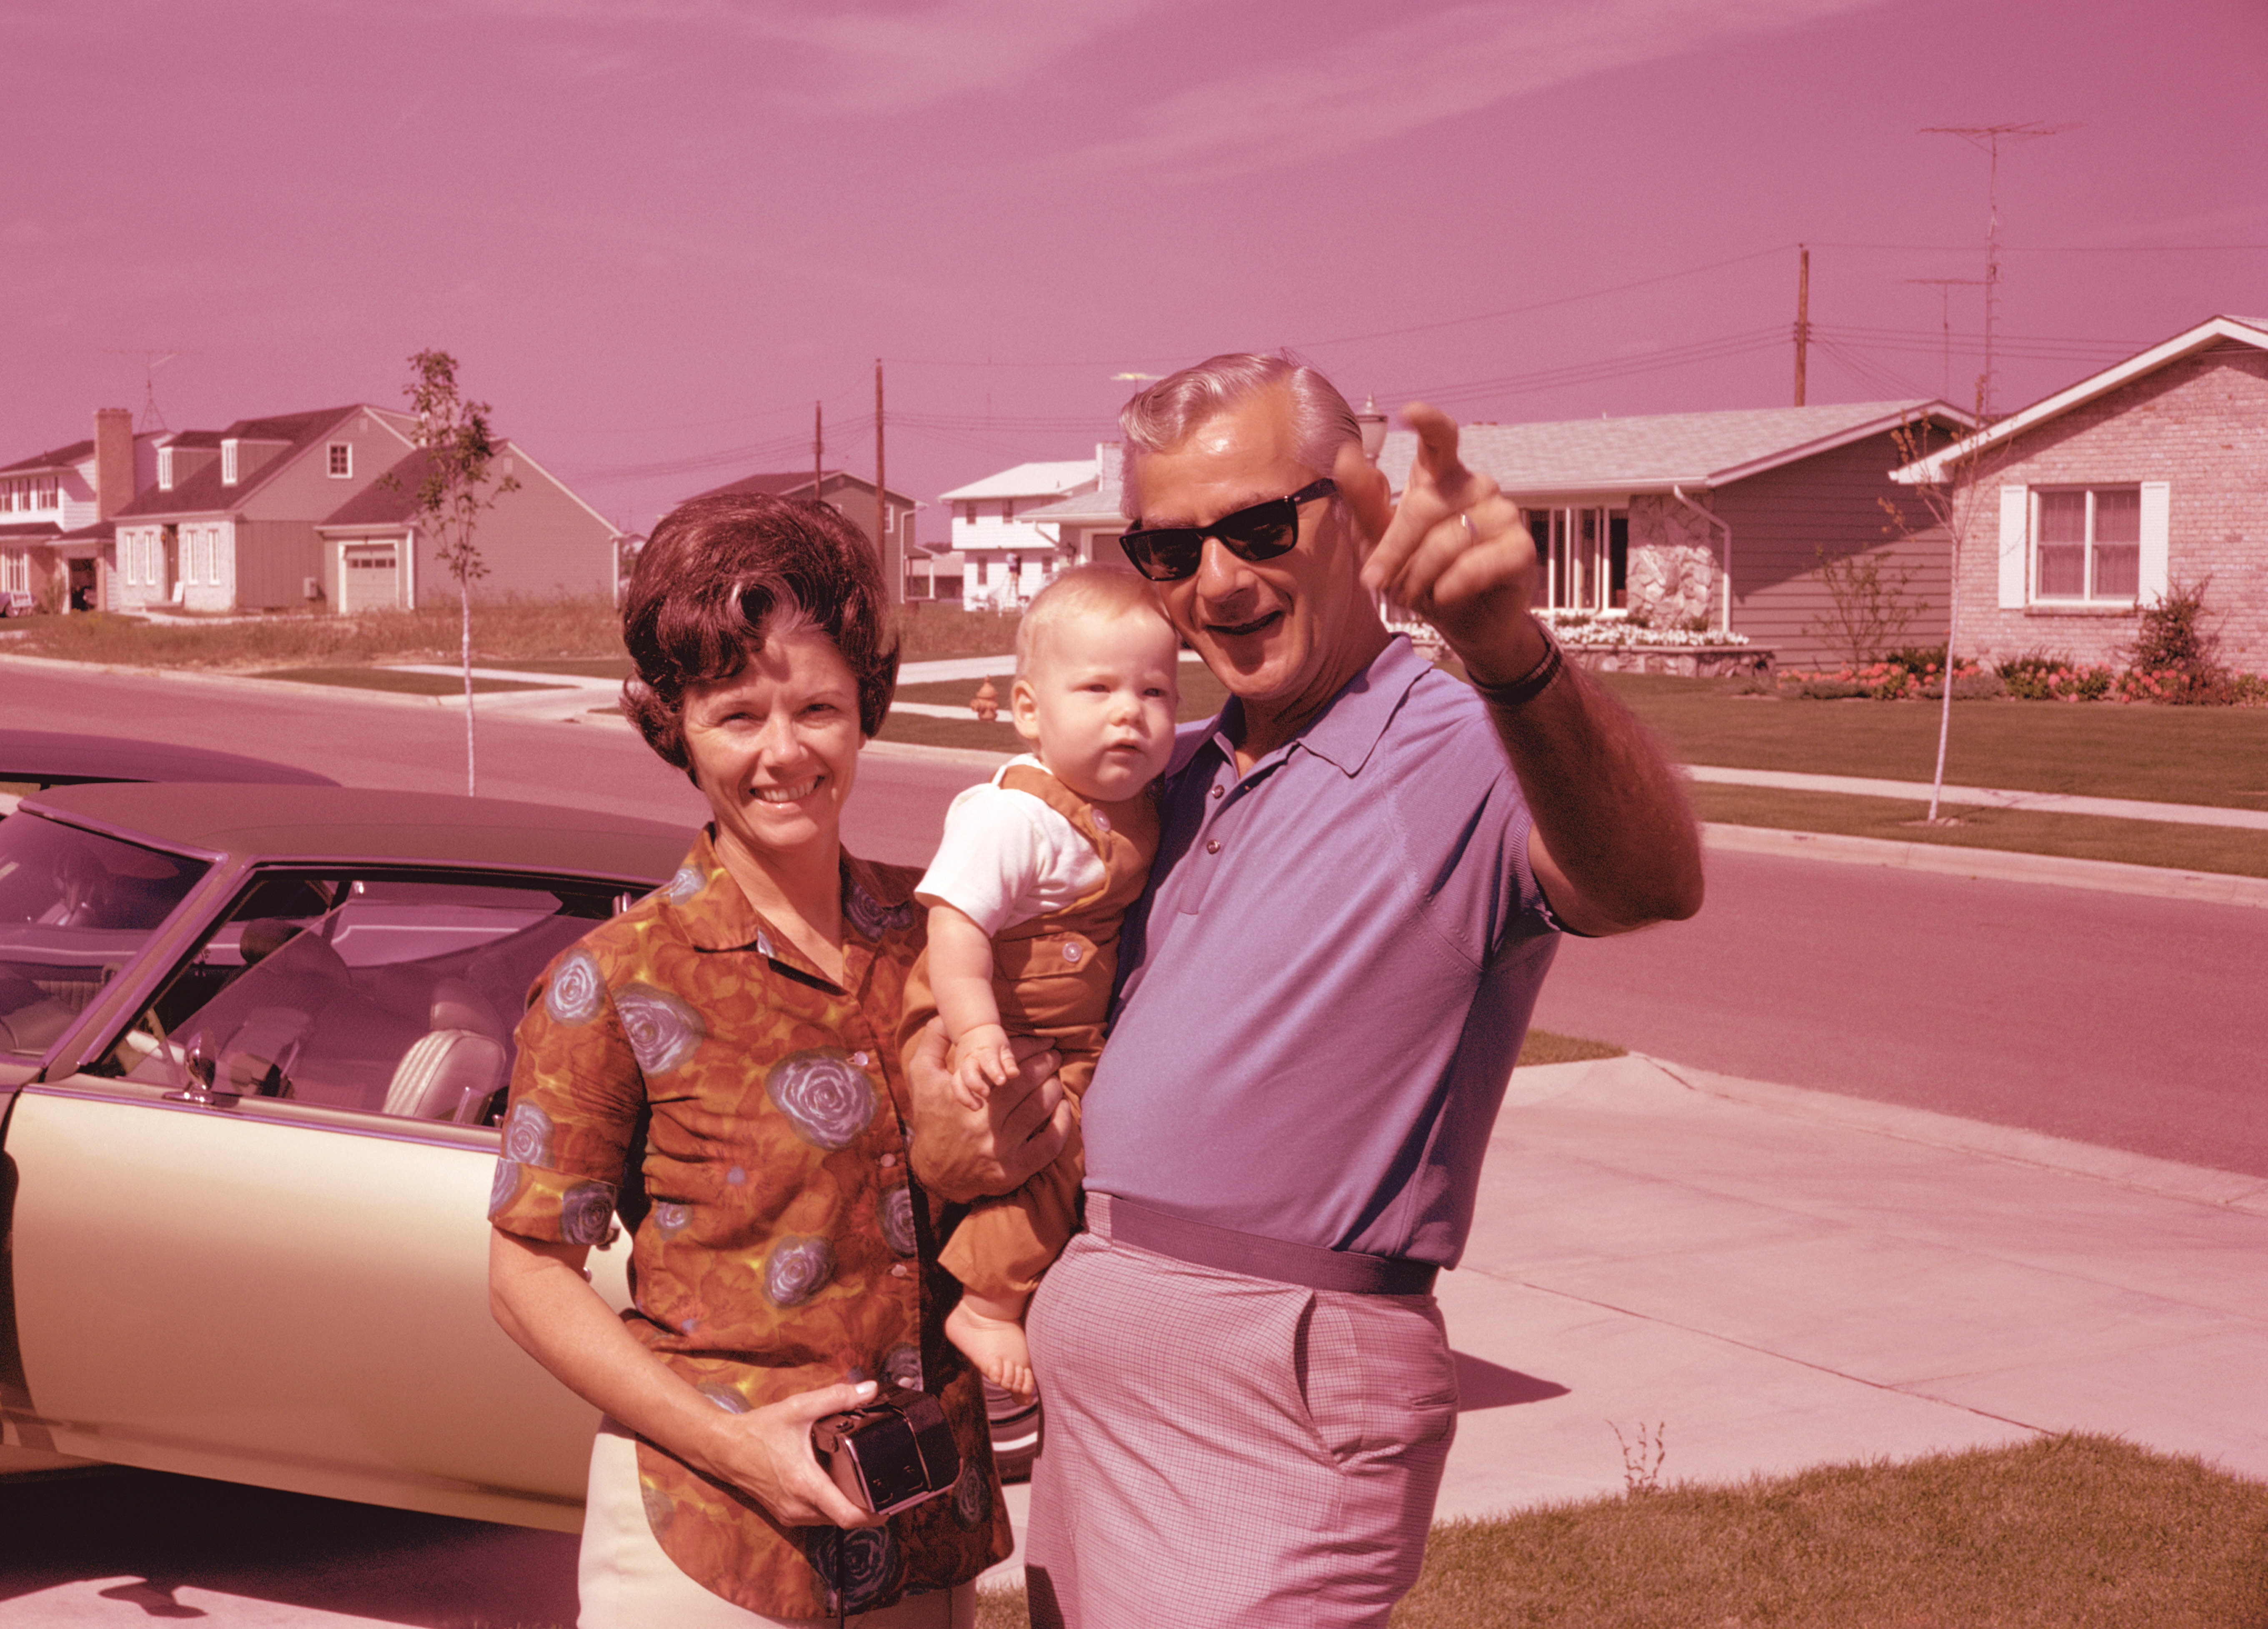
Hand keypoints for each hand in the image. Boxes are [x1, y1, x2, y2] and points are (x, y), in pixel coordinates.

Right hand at [698, 1378, 888, 1529]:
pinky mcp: (786, 1514)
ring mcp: (791, 1514)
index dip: (876, 1515)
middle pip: (844, 1519)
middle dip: (867, 1507)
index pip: (849, 1517)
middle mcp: (799, 1507)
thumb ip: (836, 1398)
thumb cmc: (759, 1431)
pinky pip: (817, 1516)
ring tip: (863, 1482)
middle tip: (885, 1487)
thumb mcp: (798, 1408)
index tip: (893, 1503)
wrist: (723, 1448)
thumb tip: (869, 1390)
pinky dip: (831, 1504)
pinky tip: (836, 1483)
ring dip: (848, 1506)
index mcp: (806, 1485)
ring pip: (831, 1520)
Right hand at [907, 1017, 1071, 1203]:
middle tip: (1053, 1054)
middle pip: (1025, 1084)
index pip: (1004, 1063)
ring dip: (1052, 1087)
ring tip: (1055, 1076)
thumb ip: (933, 1042)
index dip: (1027, 1048)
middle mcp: (983, 1123)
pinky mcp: (1014, 1170)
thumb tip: (944, 1016)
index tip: (1040, 1040)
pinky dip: (1061, 1123)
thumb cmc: (932, 1117)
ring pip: (1038, 1109)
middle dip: (1045, 1063)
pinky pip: (1048, 1145)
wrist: (934, 1172)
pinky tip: (1062, 1107)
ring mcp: (1000, 1149)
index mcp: (964, 1096)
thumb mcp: (921, 1077)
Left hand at [1358, 402, 1548, 683]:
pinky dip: (1450, 587)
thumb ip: (1365, 502)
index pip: (1440, 437)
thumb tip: (1346, 455)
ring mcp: (1503, 514)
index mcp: (1442, 476)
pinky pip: (1474, 566)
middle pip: (1425, 506)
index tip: (1410, 411)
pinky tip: (1445, 597)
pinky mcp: (1520, 548)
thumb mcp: (1380, 540)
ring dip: (1419, 577)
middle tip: (1381, 584)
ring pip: (1447, 540)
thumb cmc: (1419, 572)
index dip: (1429, 422)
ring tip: (1415, 594)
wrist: (1462, 621)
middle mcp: (1476, 486)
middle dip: (1394, 551)